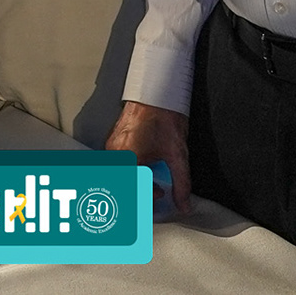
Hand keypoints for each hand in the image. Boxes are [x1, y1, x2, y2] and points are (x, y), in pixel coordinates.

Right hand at [106, 101, 191, 215]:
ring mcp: (112, 147)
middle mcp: (115, 153)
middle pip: (121, 185)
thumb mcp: (177, 154)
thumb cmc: (163, 115)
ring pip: (117, 176)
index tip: (160, 196)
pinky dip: (129, 173)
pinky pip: (117, 164)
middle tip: (153, 198)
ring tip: (150, 185)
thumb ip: (181, 183)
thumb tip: (183, 203)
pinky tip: (142, 171)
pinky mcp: (114, 141)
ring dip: (133, 185)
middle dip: (138, 196)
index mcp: (128, 158)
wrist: (156, 92)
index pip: (133, 190)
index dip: (147, 199)